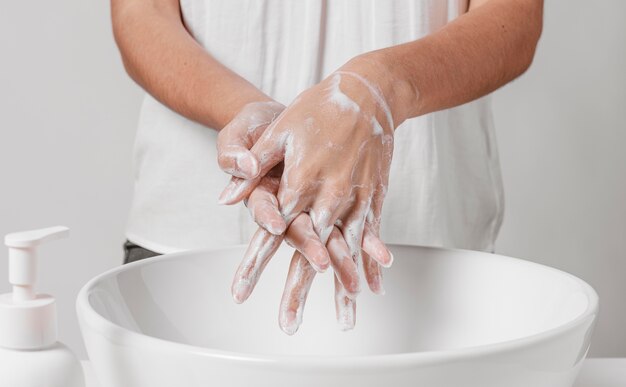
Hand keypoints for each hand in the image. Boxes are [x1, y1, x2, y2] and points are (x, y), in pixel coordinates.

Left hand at [218, 58, 397, 332]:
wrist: (367, 92)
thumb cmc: (318, 108)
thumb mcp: (278, 129)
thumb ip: (253, 165)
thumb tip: (226, 196)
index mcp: (298, 180)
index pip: (270, 230)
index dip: (253, 263)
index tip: (240, 292)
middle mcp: (327, 195)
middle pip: (309, 251)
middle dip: (297, 290)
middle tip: (288, 324)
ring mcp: (354, 197)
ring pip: (346, 251)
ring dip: (343, 287)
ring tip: (346, 321)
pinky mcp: (373, 195)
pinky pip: (372, 236)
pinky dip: (372, 263)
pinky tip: (373, 286)